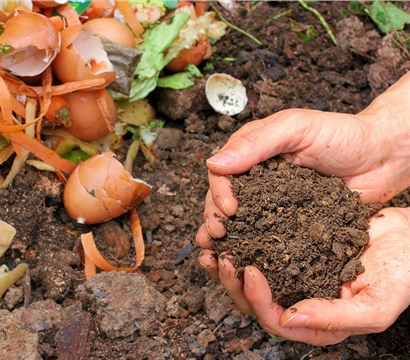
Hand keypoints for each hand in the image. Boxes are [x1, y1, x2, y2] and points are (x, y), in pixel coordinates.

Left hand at [198, 207, 409, 345]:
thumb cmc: (402, 273)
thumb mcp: (377, 304)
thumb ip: (336, 318)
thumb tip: (289, 318)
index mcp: (317, 323)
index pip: (275, 321)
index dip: (257, 300)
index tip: (249, 270)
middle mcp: (300, 301)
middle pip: (254, 302)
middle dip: (232, 282)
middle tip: (222, 257)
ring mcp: (293, 275)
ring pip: (250, 278)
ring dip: (228, 264)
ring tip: (213, 245)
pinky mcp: (290, 250)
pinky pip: (259, 249)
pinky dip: (241, 241)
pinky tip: (229, 229)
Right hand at [199, 72, 409, 240]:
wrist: (384, 158)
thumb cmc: (343, 135)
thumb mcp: (297, 128)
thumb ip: (256, 142)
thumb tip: (214, 163)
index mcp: (252, 152)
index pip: (221, 173)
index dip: (218, 192)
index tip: (229, 209)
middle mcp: (257, 178)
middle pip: (223, 200)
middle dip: (215, 218)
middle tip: (218, 235)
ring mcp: (272, 202)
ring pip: (240, 221)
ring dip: (227, 237)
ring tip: (219, 253)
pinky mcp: (289, 223)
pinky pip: (267, 236)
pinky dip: (253, 249)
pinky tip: (245, 261)